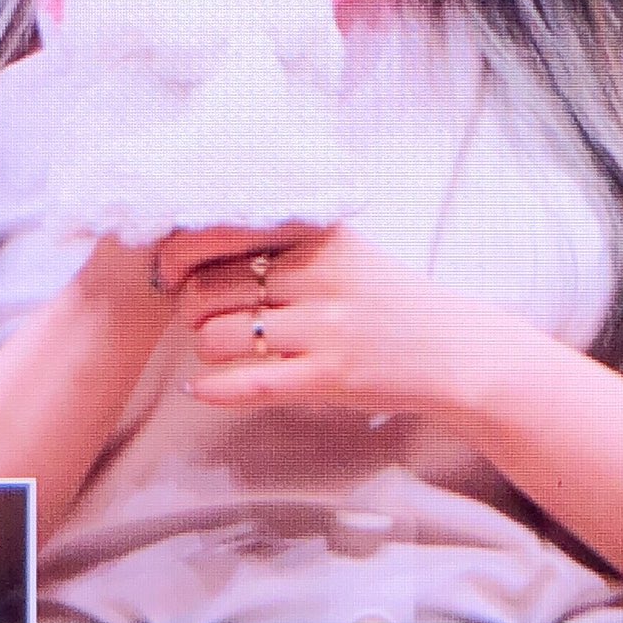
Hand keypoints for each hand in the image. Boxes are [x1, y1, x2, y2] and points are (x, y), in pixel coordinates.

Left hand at [155, 221, 478, 418]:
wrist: (453, 348)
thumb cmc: (387, 298)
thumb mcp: (341, 249)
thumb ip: (283, 241)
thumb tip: (195, 244)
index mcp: (315, 233)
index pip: (218, 233)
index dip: (176, 256)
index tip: (169, 273)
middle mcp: (317, 273)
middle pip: (208, 288)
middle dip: (189, 309)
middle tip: (199, 319)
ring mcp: (325, 326)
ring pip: (219, 335)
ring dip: (206, 348)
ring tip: (219, 350)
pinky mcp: (331, 375)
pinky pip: (251, 383)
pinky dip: (215, 389)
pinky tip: (199, 389)